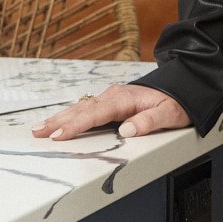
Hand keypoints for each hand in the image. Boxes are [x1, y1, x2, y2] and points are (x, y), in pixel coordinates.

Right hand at [31, 83, 190, 141]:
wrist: (185, 87)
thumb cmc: (177, 102)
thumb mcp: (170, 114)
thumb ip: (149, 121)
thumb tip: (127, 130)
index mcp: (125, 98)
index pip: (96, 114)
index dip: (76, 125)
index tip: (60, 135)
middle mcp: (114, 95)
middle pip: (82, 110)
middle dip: (58, 121)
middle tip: (37, 132)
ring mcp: (111, 97)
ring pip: (80, 108)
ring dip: (59, 118)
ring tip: (38, 128)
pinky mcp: (111, 101)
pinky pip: (85, 108)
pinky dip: (69, 114)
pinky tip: (57, 121)